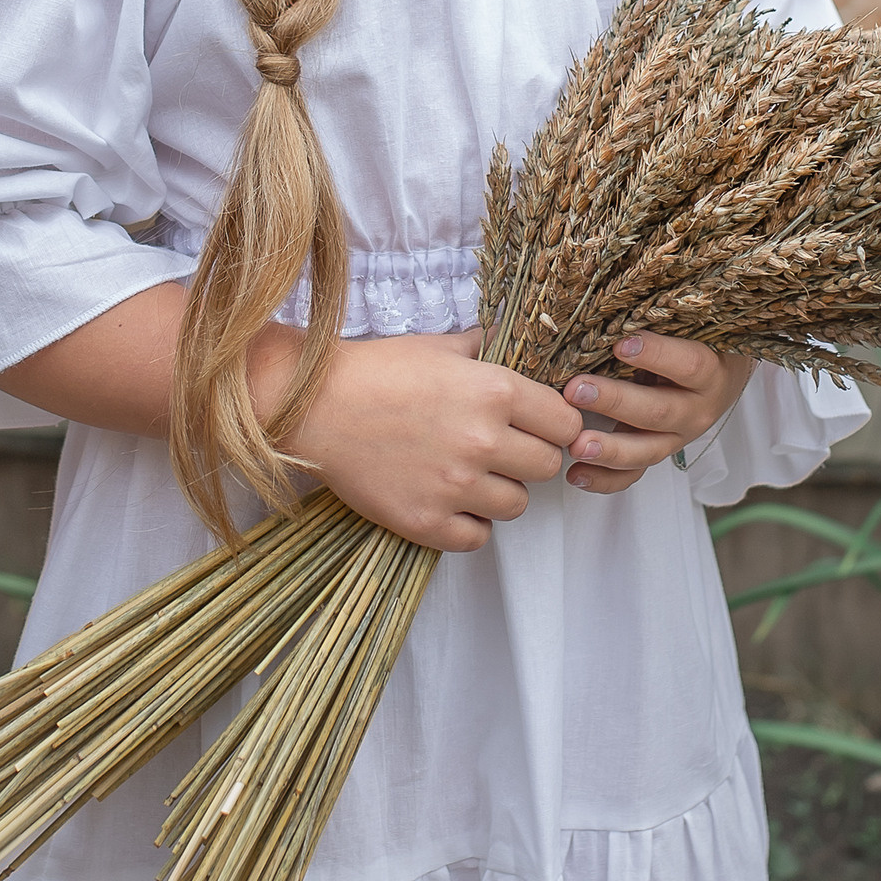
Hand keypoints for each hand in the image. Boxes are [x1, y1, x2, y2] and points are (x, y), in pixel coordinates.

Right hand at [286, 328, 582, 553]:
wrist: (314, 406)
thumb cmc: (377, 370)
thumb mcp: (439, 346)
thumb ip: (484, 350)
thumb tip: (511, 342)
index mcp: (494, 391)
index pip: (566, 423)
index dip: (556, 423)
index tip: (540, 425)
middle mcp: (484, 441)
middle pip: (549, 466)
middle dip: (531, 457)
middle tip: (504, 449)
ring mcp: (456, 487)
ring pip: (516, 505)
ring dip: (500, 491)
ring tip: (471, 474)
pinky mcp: (427, 522)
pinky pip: (478, 538)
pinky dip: (469, 523)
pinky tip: (449, 500)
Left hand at [562, 334, 754, 493]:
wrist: (721, 373)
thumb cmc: (696, 339)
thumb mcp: (689, 326)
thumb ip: (658, 319)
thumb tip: (612, 302)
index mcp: (709, 373)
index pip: (688, 365)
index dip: (656, 355)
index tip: (620, 344)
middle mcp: (696, 410)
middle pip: (658, 411)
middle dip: (615, 402)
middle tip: (576, 391)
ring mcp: (678, 437)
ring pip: (646, 450)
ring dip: (609, 449)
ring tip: (576, 445)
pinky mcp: (659, 453)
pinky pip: (635, 474)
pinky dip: (605, 479)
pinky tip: (576, 475)